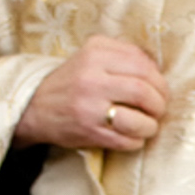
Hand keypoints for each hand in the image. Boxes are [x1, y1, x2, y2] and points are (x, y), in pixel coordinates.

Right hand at [13, 35, 168, 151]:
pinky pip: (128, 140)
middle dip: (159, 104)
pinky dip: (137, 140)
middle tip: (157, 109)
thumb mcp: (90, 55)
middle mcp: (90, 78)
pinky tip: (129, 135)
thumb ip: (122, 54)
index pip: (143, 65)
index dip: (159, 80)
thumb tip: (158, 69)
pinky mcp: (89, 132)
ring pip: (141, 119)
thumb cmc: (72, 81)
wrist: (34, 107)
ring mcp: (89, 107)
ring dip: (151, 125)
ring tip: (146, 124)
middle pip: (144, 91)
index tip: (158, 89)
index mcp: (94, 53)